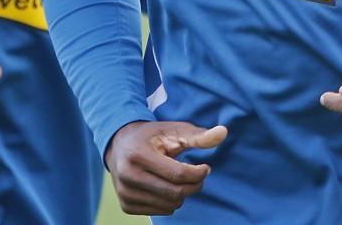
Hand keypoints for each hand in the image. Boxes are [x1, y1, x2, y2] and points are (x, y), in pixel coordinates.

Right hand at [104, 120, 227, 215]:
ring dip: (182, 194)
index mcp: (138, 155)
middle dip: (193, 186)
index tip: (205, 168)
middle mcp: (128, 176)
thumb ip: (198, 135)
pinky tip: (165, 186)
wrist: (118, 146)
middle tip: (198, 176)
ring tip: (179, 179)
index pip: (177, 174)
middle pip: (174, 193)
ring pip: (169, 205)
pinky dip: (169, 202)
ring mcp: (125, 193)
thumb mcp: (173, 130)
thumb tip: (224, 132)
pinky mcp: (126, 206)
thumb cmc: (151, 136)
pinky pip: (159, 211)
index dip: (198, 174)